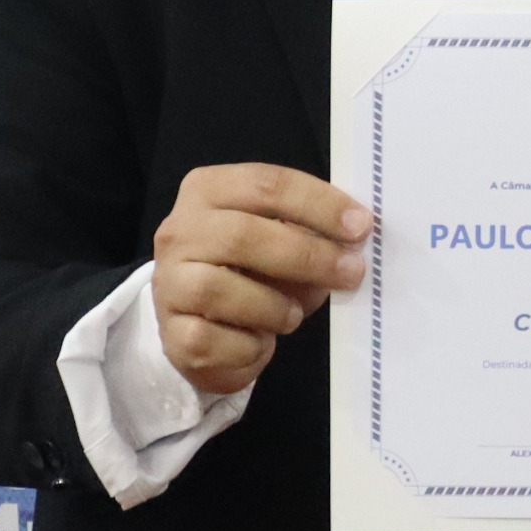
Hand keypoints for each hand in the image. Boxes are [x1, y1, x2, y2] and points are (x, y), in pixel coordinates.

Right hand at [150, 164, 369, 393]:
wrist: (202, 326)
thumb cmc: (250, 273)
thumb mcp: (280, 241)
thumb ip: (309, 234)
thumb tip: (351, 245)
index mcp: (208, 191)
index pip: (266, 185)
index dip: (318, 204)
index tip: (360, 226)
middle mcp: (179, 232)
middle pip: (243, 234)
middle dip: (307, 255)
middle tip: (351, 272)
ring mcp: (169, 283)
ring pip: (220, 289)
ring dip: (273, 306)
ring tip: (292, 315)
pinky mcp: (172, 334)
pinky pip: (215, 340)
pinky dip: (250, 346)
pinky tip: (260, 341)